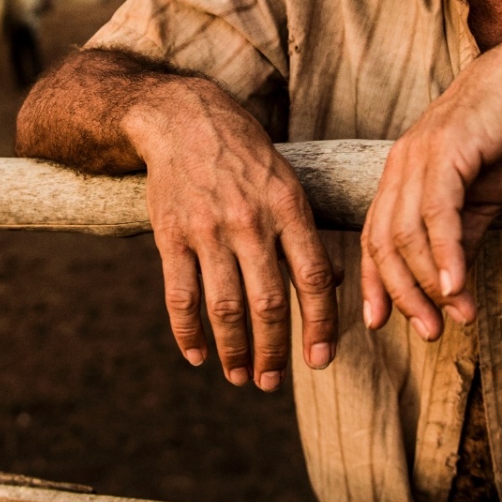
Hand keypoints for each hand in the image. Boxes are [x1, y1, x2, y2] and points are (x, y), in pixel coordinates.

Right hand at [124, 78, 337, 390]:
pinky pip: (180, 295)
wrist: (182, 118)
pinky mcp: (171, 234)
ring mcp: (208, 229)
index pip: (313, 279)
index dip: (320, 326)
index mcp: (289, 208)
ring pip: (224, 307)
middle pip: (268, 303)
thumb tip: (331, 285)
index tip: (320, 362)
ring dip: (234, 350)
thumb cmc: (244, 155)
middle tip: (272, 382)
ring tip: (239, 375)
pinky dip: (188, 332)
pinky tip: (197, 355)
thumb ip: (306, 234)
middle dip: (273, 353)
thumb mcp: (288, 182)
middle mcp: (251, 221)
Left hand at [361, 27, 501, 339]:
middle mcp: (400, 165)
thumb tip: (448, 285)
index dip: (373, 283)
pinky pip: (438, 212)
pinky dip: (444, 254)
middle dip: (401, 295)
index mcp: (400, 175)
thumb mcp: (479, 197)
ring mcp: (420, 156)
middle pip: (383, 243)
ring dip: (428, 283)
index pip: (373, 238)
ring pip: (407, 233)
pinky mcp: (449, 150)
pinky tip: (455, 285)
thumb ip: (458, 237)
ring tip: (454, 317)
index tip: (378, 324)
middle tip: (428, 333)